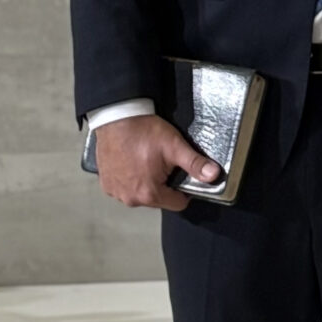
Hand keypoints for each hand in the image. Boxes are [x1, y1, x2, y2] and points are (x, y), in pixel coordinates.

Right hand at [92, 113, 222, 214]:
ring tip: (145, 162)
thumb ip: (195, 163)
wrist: (115, 117)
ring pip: (141, 195)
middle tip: (161, 163)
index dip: (183, 190)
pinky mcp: (106, 185)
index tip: (179, 173)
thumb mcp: (174, 146)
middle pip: (159, 200)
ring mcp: (116, 193)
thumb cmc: (143, 131)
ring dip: (145, 183)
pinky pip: (125, 189)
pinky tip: (131, 163)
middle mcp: (131, 199)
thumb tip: (214, 175)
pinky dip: (130, 180)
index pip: (178, 203)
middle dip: (163, 185)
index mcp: (149, 194)